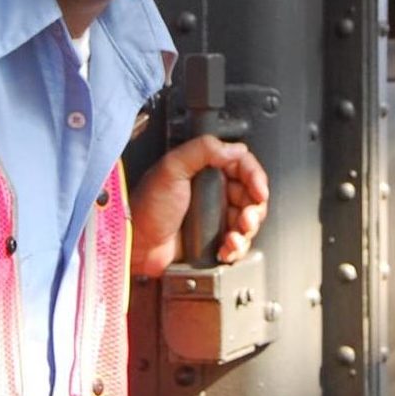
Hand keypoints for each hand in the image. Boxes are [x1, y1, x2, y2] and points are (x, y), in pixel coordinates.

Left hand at [129, 136, 268, 277]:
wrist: (134, 243)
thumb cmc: (146, 206)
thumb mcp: (172, 168)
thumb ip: (202, 150)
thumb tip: (234, 147)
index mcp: (205, 170)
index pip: (243, 167)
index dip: (256, 178)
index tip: (259, 191)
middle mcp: (213, 191)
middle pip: (251, 195)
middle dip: (255, 208)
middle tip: (247, 218)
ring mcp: (214, 215)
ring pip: (248, 220)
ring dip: (247, 229)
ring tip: (236, 236)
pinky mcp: (213, 238)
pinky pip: (237, 242)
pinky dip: (237, 247)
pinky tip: (228, 248)